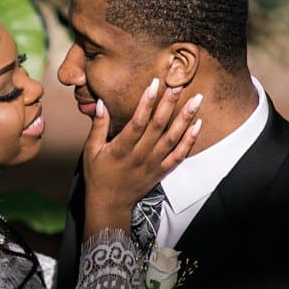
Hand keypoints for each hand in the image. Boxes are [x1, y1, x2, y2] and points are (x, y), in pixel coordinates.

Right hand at [80, 79, 200, 224]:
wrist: (110, 204)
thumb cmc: (98, 175)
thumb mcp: (91, 150)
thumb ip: (97, 126)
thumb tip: (101, 103)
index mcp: (121, 149)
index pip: (137, 122)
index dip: (146, 102)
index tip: (154, 83)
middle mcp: (139, 156)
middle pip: (158, 126)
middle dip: (169, 103)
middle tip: (179, 84)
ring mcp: (153, 164)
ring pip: (173, 138)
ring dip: (185, 118)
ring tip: (197, 100)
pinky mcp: (162, 171)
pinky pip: (179, 155)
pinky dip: (190, 140)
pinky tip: (198, 125)